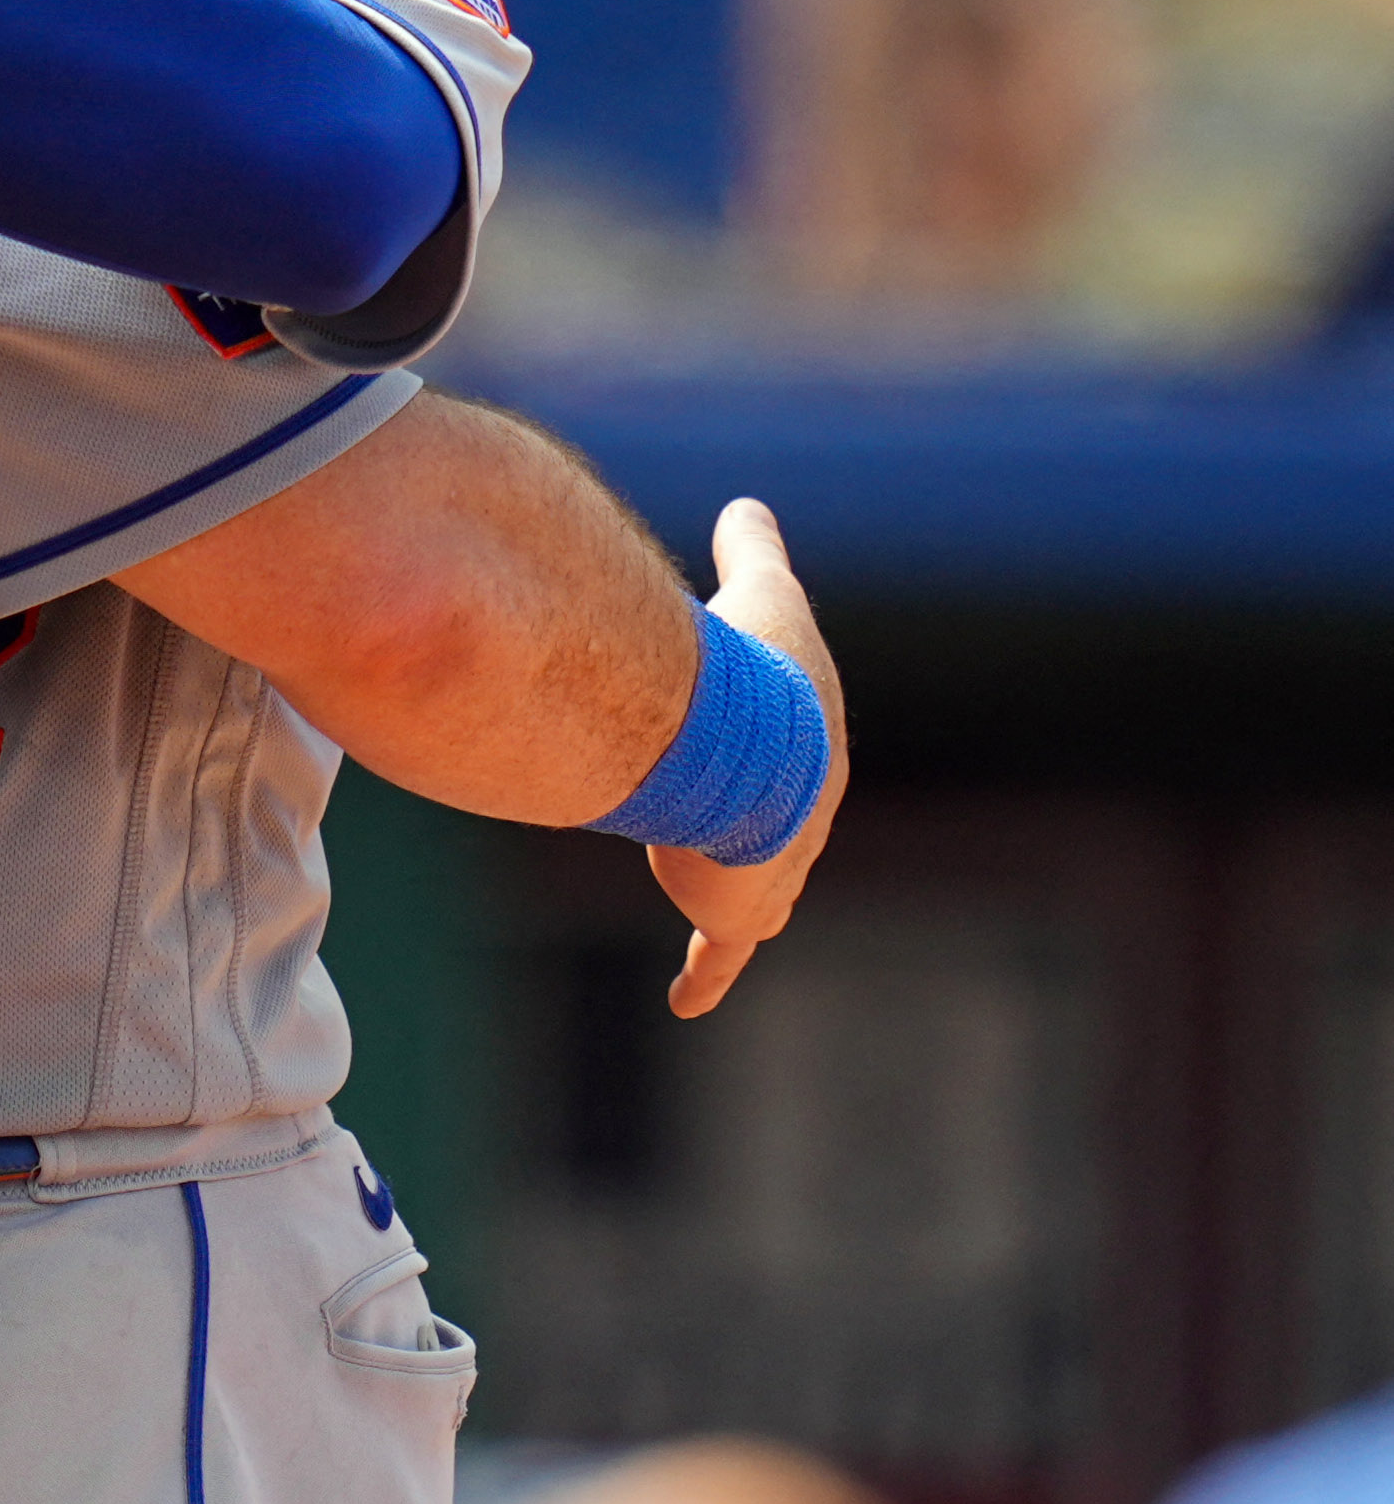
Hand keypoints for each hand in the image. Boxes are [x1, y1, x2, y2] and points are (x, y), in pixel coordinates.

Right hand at [652, 498, 845, 1019]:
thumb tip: (747, 501)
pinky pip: (720, 955)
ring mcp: (773, 872)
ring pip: (756, 898)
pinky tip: (689, 1003)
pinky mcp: (734, 912)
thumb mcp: (761, 591)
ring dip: (732, 898)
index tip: (761, 758)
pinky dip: (706, 977)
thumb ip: (753, 550)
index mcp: (814, 754)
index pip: (798, 762)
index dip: (772, 757)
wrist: (751, 746)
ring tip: (716, 909)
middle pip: (786, 838)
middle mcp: (804, 823)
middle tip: (739, 840)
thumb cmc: (755, 669)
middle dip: (765, 838)